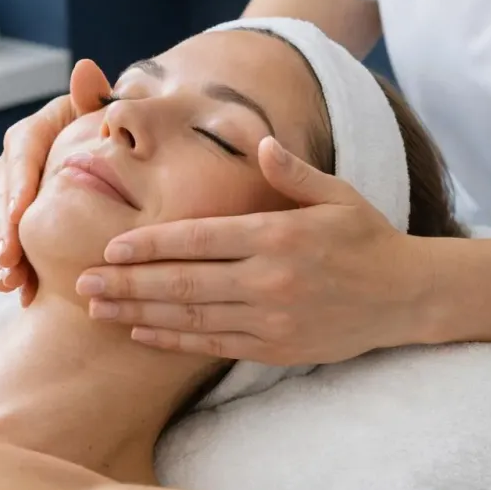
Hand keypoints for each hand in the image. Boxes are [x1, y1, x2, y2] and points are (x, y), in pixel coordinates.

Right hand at [0, 61, 111, 304]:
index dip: (18, 183)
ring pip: (3, 218)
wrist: (129, 161)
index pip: (22, 149)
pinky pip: (15, 240)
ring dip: (5, 251)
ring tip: (10, 282)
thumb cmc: (125, 136)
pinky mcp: (25, 216)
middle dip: (4, 227)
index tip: (17, 216)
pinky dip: (16, 264)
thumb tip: (84, 69)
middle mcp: (24, 156)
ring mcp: (20, 187)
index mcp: (42, 127)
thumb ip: (97, 99)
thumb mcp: (111, 119)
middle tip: (8, 259)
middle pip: (5, 188)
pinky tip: (18, 290)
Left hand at [75, 137, 436, 363]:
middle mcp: (269, 280)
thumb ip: (291, 171)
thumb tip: (258, 141)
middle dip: (128, 284)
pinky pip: (214, 344)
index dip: (150, 245)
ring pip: (192, 318)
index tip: (110, 248)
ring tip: (99, 310)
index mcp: (277, 235)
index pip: (199, 240)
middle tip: (82, 284)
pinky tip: (142, 334)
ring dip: (140, 315)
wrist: (408, 296)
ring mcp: (272, 319)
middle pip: (184, 283)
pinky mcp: (276, 348)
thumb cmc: (366, 236)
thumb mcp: (336, 193)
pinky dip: (175, 341)